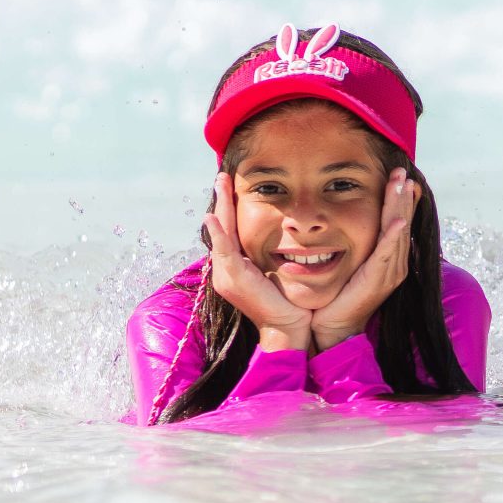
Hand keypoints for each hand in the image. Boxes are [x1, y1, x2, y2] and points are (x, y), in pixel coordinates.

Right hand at [201, 173, 312, 352]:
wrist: (288, 327)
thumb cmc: (288, 302)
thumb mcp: (278, 272)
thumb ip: (272, 255)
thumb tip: (283, 235)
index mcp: (235, 268)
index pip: (229, 231)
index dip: (228, 208)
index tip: (230, 185)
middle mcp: (225, 270)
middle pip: (221, 228)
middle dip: (221, 201)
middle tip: (222, 175)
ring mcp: (227, 275)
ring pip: (220, 235)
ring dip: (219, 208)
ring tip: (220, 184)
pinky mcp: (233, 279)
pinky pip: (224, 251)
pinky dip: (219, 234)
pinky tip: (213, 217)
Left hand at [306, 167, 417, 352]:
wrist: (333, 327)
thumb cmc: (337, 298)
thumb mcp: (348, 265)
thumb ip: (351, 246)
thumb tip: (339, 225)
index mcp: (388, 259)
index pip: (397, 222)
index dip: (399, 199)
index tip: (400, 177)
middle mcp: (394, 264)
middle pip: (402, 222)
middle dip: (402, 195)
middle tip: (402, 171)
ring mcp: (389, 272)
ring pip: (398, 232)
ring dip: (401, 206)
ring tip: (403, 184)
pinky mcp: (378, 280)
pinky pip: (388, 253)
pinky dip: (393, 235)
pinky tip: (398, 220)